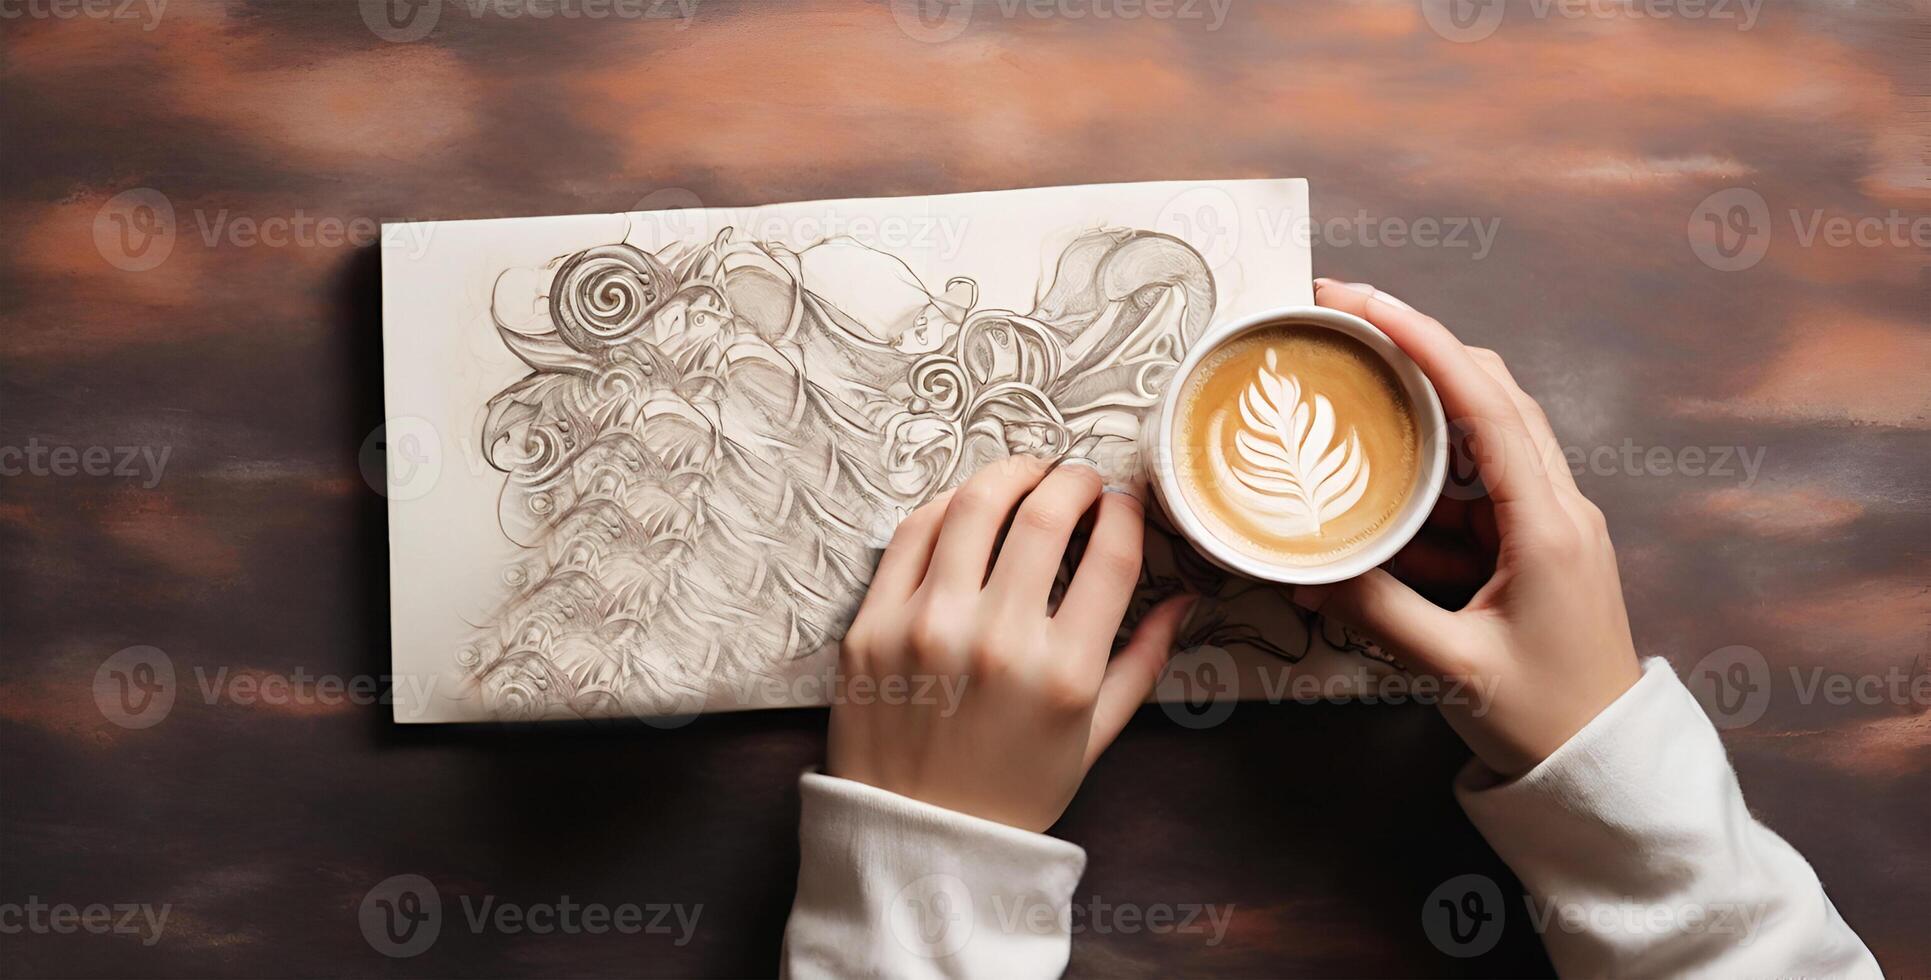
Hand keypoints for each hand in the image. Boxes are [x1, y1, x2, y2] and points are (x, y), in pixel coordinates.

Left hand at [828, 455, 1195, 831]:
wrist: (917, 841)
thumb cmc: (1013, 792)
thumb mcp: (1095, 736)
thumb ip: (1144, 662)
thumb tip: (1185, 598)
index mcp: (1062, 673)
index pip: (1111, 555)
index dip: (1127, 511)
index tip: (1125, 502)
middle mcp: (994, 642)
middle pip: (1045, 515)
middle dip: (1074, 480)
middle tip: (1080, 480)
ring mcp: (924, 629)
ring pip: (974, 506)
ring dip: (1011, 475)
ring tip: (1028, 477)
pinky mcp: (871, 627)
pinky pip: (912, 535)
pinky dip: (948, 507)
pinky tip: (969, 508)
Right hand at [1302, 280, 1642, 776]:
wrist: (1606, 768)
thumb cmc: (1545, 719)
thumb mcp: (1453, 667)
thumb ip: (1376, 612)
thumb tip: (1302, 570)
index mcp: (1549, 523)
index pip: (1485, 401)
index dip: (1424, 340)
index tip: (1363, 302)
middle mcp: (1558, 507)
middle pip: (1489, 392)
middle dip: (1417, 348)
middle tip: (1343, 321)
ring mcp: (1548, 525)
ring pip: (1478, 440)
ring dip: (1414, 419)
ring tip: (1345, 401)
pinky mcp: (1532, 549)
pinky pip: (1470, 497)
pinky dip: (1420, 489)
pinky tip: (1371, 502)